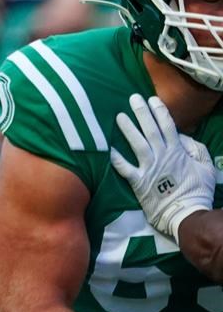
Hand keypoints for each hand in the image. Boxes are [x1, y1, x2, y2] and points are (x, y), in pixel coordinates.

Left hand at [110, 95, 215, 240]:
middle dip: (142, 112)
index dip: (159, 111)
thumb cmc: (197, 190)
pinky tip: (107, 148)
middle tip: (133, 98)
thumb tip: (182, 137)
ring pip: (136, 143)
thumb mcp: (206, 167)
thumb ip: (196, 149)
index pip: (168, 126)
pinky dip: (115, 158)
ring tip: (118, 115)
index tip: (152, 99)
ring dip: (128, 129)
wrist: (186, 213)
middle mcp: (161, 156)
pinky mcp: (138, 181)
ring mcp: (149, 168)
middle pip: (150, 130)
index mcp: (177, 151)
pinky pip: (124, 168)